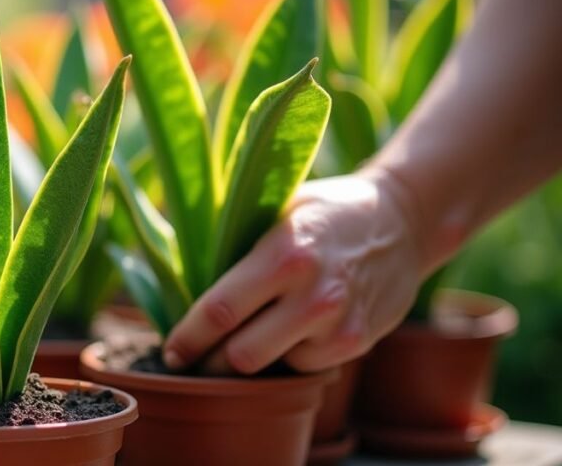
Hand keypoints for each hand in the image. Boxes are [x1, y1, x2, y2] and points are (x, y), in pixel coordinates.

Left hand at [162, 170, 426, 373]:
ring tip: (243, 337)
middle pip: (241, 356)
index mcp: (284, 254)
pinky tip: (290, 330)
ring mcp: (338, 323)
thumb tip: (179, 277)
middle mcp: (313, 294)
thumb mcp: (280, 209)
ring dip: (251, 359)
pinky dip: (289, 355)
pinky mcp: (357, 343)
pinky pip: (303, 365)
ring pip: (270, 366)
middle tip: (196, 357)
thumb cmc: (326, 211)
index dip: (188, 338)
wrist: (405, 220)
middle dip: (212, 361)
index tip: (171, 351)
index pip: (221, 310)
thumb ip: (238, 244)